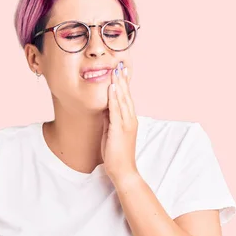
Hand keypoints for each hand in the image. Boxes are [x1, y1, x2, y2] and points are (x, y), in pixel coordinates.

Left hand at [101, 61, 138, 183]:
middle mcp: (130, 119)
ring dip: (119, 84)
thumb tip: (105, 109)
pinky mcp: (120, 129)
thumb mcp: (111, 133)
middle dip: (122, 80)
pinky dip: (114, 98)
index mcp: (129, 120)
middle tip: (119, 65)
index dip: (124, 84)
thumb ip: (110, 120)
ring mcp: (126, 124)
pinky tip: (112, 88)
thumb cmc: (117, 154)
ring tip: (115, 71)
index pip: (126, 98)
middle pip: (126, 95)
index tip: (121, 71)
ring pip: (123, 100)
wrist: (123, 171)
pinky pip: (116, 110)